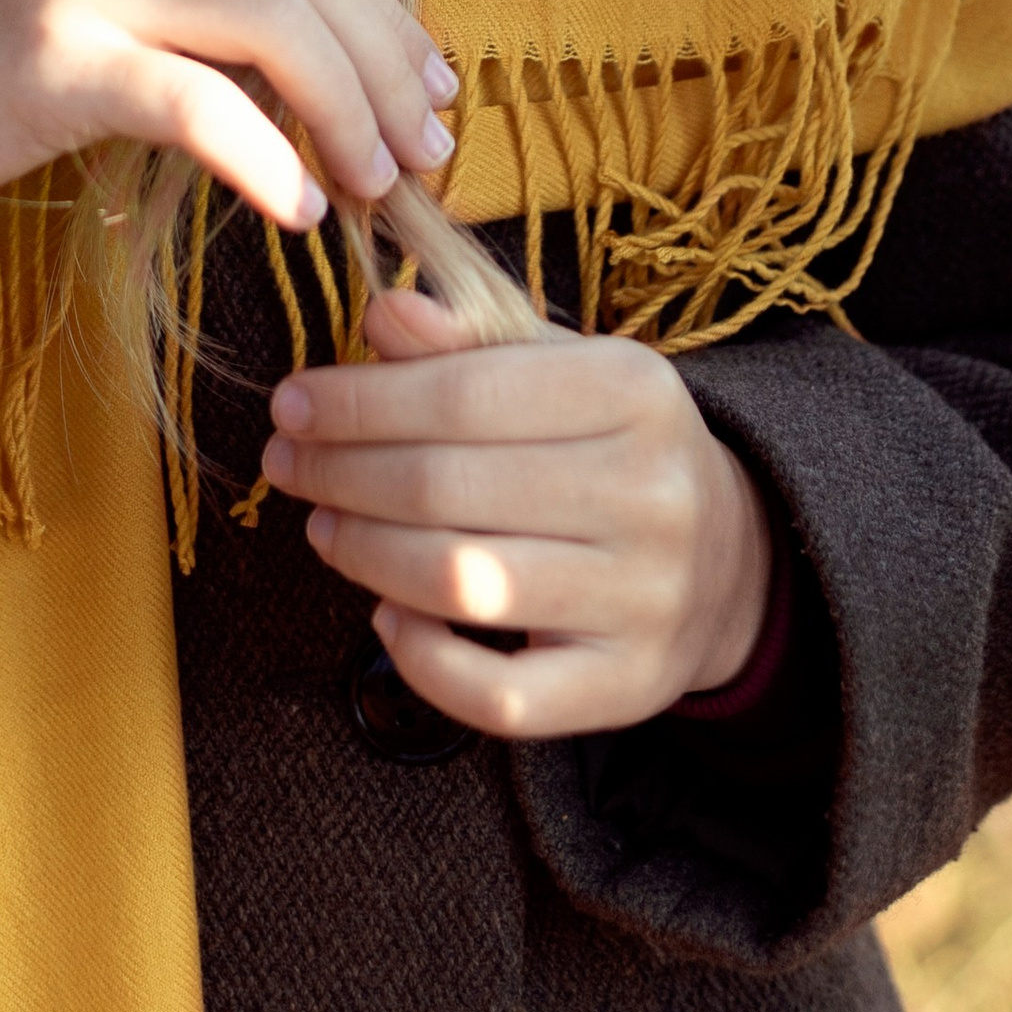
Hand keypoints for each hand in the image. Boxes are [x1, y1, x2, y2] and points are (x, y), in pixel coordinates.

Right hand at [0, 0, 456, 229]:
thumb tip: (344, 59)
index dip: (386, 18)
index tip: (432, 92)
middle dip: (390, 71)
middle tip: (428, 156)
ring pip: (275, 25)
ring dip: (348, 114)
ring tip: (374, 188)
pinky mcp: (53, 55)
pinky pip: (197, 101)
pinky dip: (266, 159)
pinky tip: (296, 209)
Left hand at [261, 286, 771, 737]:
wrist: (725, 555)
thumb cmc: (609, 445)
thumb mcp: (558, 368)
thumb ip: (468, 342)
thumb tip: (381, 314)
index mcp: (635, 391)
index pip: (462, 393)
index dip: (359, 401)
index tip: (292, 403)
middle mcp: (651, 495)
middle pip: (450, 487)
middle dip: (342, 473)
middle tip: (286, 464)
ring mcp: (644, 599)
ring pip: (462, 584)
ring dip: (365, 554)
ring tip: (323, 525)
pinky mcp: (627, 686)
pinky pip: (500, 697)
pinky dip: (423, 662)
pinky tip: (387, 616)